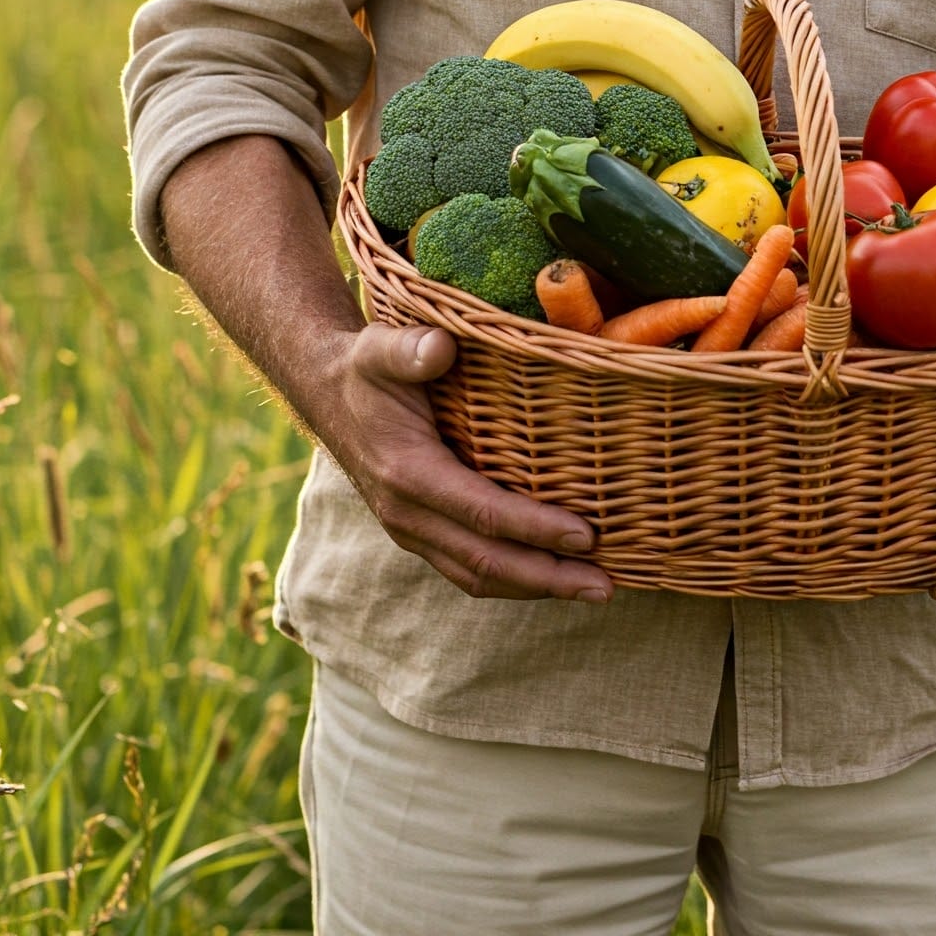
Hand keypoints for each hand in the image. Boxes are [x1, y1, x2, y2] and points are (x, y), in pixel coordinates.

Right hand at [320, 323, 613, 603]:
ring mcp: (413, 531)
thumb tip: (440, 346)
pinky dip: (515, 580)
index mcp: (407, 472)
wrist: (330, 395)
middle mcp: (408, 515)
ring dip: (538, 588)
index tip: (586, 534)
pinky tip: (554, 576)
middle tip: (605, 586)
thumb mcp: (380, 348)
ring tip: (594, 590)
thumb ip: (409, 348)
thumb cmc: (367, 369)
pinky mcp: (422, 534)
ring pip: (479, 576)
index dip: (535, 527)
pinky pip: (469, 570)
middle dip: (549, 578)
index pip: (481, 512)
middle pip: (486, 562)